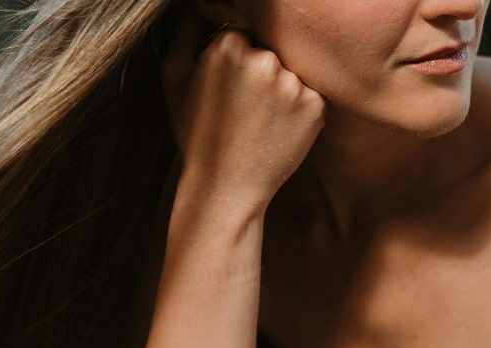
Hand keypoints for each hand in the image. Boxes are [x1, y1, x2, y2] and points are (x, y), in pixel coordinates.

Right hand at [160, 14, 324, 216]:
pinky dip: (299, 108)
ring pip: (292, 69)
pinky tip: (276, 129)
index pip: (244, 29)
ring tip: (260, 119)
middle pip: (271, 47)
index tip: (233, 82)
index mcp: (228, 46)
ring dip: (282, 87)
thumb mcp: (175, 79)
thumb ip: (186, 32)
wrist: (225, 187)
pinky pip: (311, 93)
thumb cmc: (196, 133)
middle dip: (262, 69)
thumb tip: (199, 7)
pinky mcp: (315, 106)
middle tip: (248, 104)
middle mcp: (264, 60)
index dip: (239, 55)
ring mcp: (292, 84)